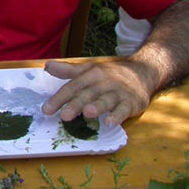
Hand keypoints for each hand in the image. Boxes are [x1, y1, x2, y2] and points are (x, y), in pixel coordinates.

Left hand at [41, 58, 157, 124]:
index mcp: (91, 74)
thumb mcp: (89, 69)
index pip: (72, 87)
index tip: (46, 110)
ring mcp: (119, 92)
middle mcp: (104, 82)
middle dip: (75, 104)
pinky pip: (124, 109)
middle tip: (64, 115)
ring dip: (97, 106)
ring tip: (87, 113)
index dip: (59, 98)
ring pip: (106, 100)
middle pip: (87, 94)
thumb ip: (69, 71)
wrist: (142, 72)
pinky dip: (117, 116)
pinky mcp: (132, 102)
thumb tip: (47, 66)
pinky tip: (110, 122)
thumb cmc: (110, 75)